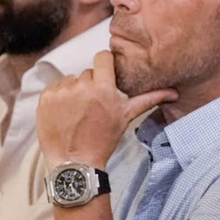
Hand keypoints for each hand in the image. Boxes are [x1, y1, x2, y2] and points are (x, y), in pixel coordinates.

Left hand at [36, 51, 176, 166]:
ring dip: (74, 91)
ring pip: (71, 80)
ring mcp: (61, 92)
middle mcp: (81, 86)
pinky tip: (65, 114)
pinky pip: (55, 87)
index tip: (106, 76)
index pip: (103, 57)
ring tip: (78, 112)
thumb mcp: (126, 117)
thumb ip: (149, 99)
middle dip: (91, 85)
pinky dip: (59, 98)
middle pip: (88, 73)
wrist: (75, 162)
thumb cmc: (103, 140)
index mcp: (103, 88)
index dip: (105, 66)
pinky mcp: (45, 98)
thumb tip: (174, 92)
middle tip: (93, 106)